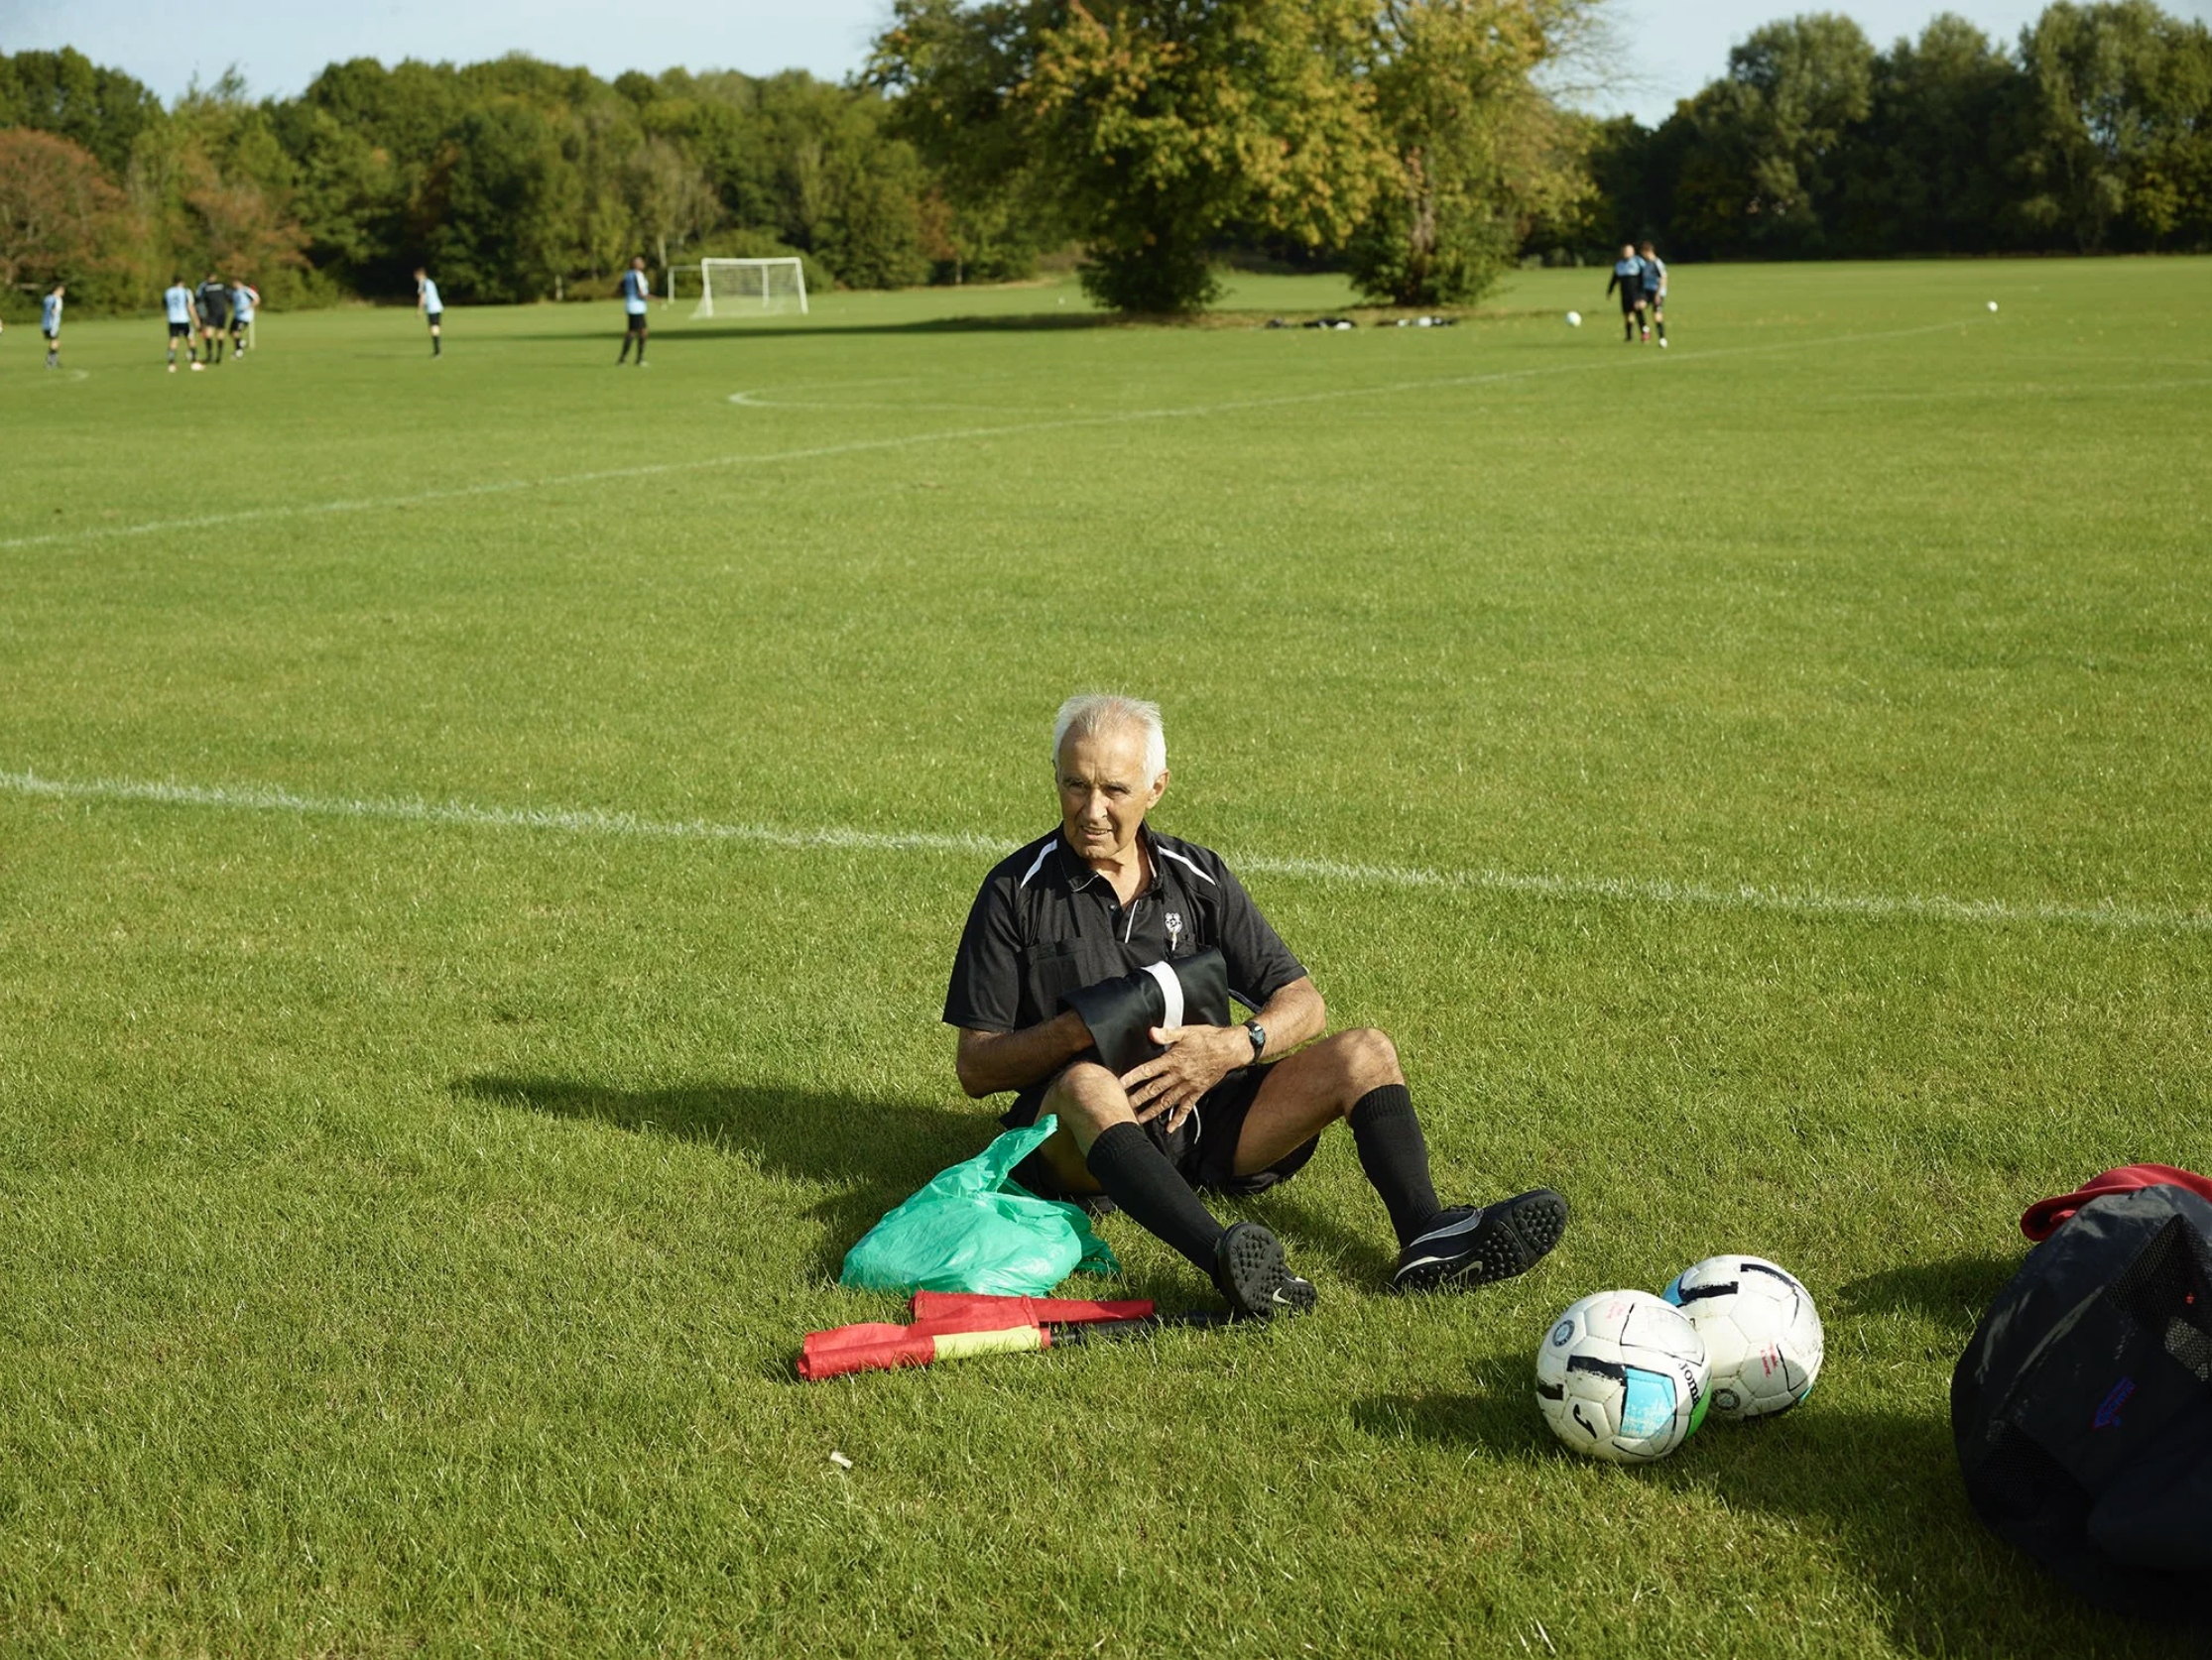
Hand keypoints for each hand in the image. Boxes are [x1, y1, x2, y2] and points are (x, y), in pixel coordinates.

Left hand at [1119, 1026, 1243, 1132]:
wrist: (1230, 1049)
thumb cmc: (1208, 1038)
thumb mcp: (1186, 1031)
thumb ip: (1167, 1034)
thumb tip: (1151, 1032)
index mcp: (1173, 1060)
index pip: (1148, 1070)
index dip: (1133, 1077)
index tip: (1120, 1084)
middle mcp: (1178, 1075)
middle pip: (1154, 1089)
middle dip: (1138, 1099)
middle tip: (1124, 1107)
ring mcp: (1188, 1086)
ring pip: (1167, 1101)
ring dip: (1152, 1111)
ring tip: (1140, 1119)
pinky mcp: (1197, 1091)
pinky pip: (1186, 1108)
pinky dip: (1178, 1119)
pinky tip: (1170, 1128)